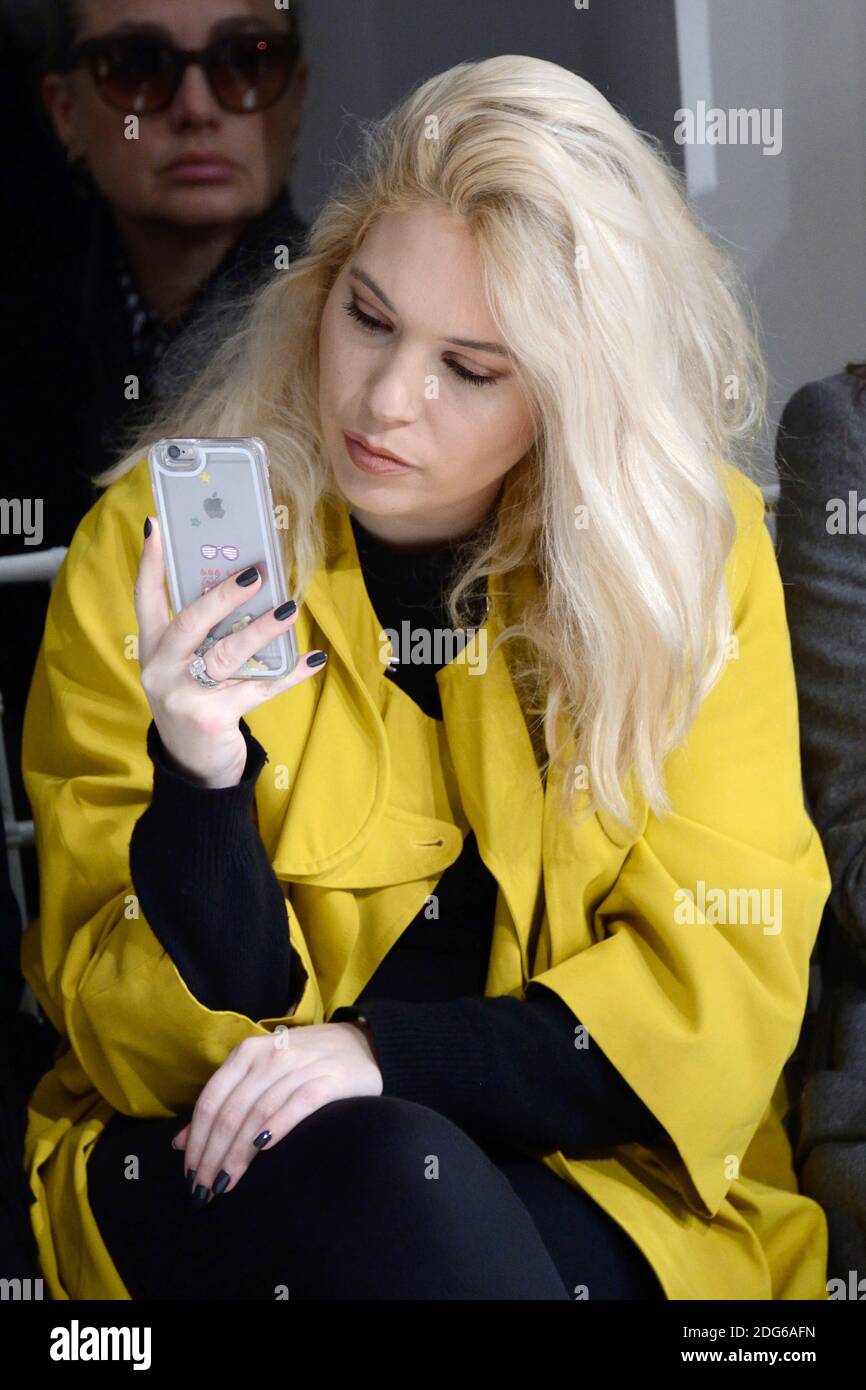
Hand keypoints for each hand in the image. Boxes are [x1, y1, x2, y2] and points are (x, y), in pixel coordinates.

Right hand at [135, 514, 326, 788]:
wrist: (193, 768)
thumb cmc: (195, 703)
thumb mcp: (183, 668)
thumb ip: (200, 635)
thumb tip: (242, 587)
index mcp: (153, 649)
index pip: (146, 598)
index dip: (150, 563)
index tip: (157, 526)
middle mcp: (162, 669)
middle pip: (190, 622)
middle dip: (222, 595)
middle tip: (253, 573)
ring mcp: (184, 694)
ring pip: (227, 654)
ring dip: (262, 630)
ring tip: (289, 609)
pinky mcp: (212, 717)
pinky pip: (259, 689)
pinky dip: (290, 673)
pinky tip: (315, 658)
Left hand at [171, 1023, 383, 1204]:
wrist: (361, 1045)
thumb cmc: (303, 1064)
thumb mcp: (259, 1074)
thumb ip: (223, 1103)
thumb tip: (180, 1143)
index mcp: (246, 1053)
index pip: (211, 1101)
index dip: (196, 1141)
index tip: (189, 1175)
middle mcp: (268, 1055)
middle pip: (230, 1112)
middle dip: (212, 1156)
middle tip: (203, 1191)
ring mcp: (298, 1066)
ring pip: (257, 1114)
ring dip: (236, 1154)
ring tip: (225, 1185)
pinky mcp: (328, 1079)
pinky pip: (296, 1105)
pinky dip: (276, 1127)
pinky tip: (262, 1151)